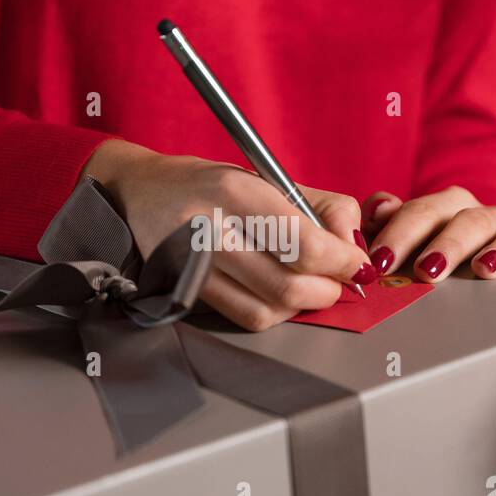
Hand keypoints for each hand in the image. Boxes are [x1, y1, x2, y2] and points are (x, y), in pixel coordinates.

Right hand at [83, 140, 373, 330]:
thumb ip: (320, 208)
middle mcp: (211, 229)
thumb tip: (356, 248)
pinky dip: (275, 313)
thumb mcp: (265, 178)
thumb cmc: (211, 184)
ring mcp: (194, 266)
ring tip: (310, 285)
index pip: (306, 244)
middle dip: (328, 288)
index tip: (355, 263)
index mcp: (235, 191)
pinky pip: (247, 317)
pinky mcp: (187, 292)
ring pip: (270, 308)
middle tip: (338, 280)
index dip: (343, 262)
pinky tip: (279, 295)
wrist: (139, 193)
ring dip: (304, 304)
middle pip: (290, 284)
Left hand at [360, 187, 495, 282]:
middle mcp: (477, 214)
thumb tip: (378, 210)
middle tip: (424, 271)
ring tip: (480, 269)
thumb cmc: (429, 264)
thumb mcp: (402, 245)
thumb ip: (384, 224)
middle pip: (460, 218)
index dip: (398, 233)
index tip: (379, 260)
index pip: (419, 211)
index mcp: (444, 206)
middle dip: (442, 244)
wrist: (474, 285)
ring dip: (490, 250)